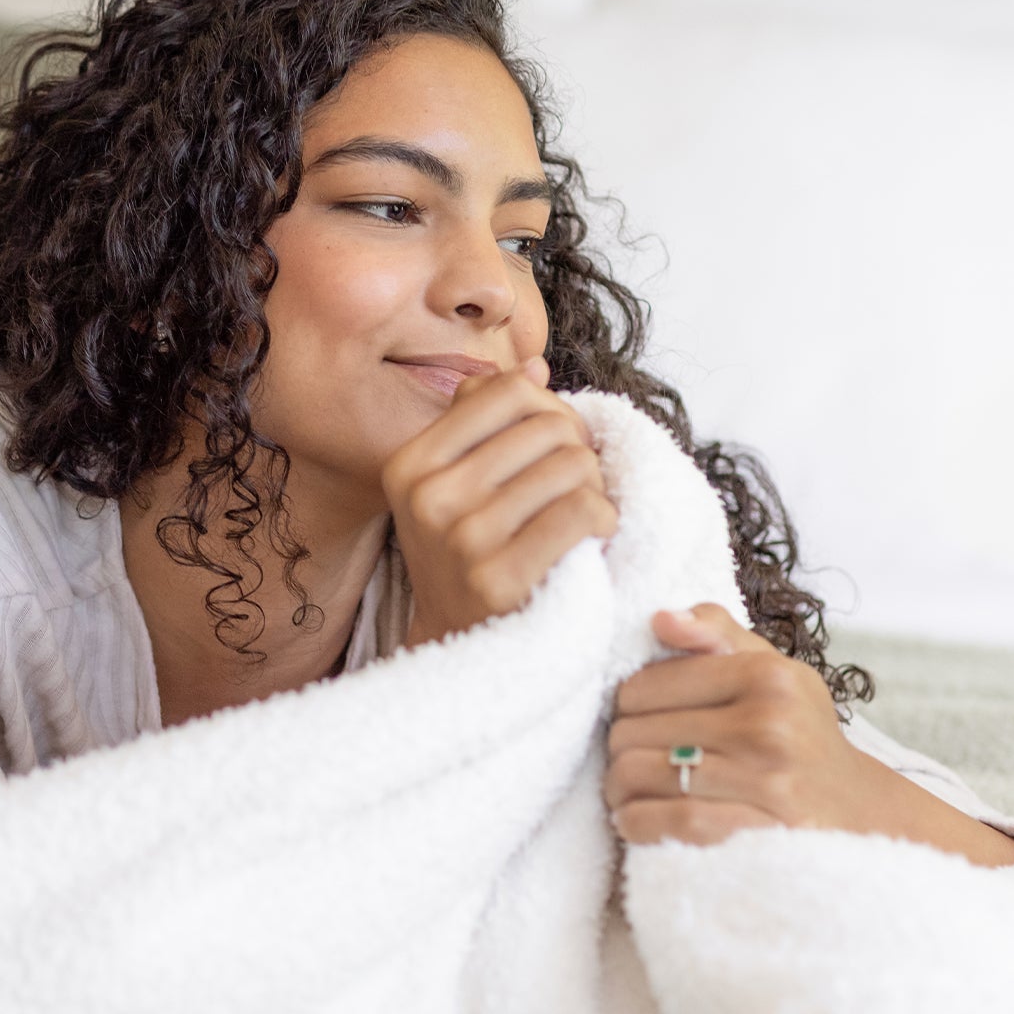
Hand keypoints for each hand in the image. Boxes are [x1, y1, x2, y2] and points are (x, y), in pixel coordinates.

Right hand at [382, 357, 617, 647]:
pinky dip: (602, 521)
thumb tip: (535, 366)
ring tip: (582, 515)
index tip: (554, 446)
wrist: (457, 648)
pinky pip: (582, 512)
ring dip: (594, 489)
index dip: (549, 410)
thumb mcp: (452, 485)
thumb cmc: (466, 556)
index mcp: (411, 463)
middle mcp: (428, 497)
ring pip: (572, 466)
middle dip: (578, 452)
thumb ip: (485, 421)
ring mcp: (461, 539)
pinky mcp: (499, 580)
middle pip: (548, 426)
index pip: (508, 391)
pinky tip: (592, 538)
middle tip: (576, 486)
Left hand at [603, 605, 1013, 865]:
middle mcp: (769, 725)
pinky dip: (636, 823)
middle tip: (629, 759)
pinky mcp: (758, 832)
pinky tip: (638, 821)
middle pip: (631, 732)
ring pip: (638, 775)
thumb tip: (661, 618)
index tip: (638, 720)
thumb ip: (715, 632)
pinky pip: (666, 821)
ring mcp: (766, 781)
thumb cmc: (799, 734)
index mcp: (766, 676)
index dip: (626, 706)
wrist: (860, 812)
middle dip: (619, 749)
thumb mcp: (771, 670)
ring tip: (627, 791)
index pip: (642, 685)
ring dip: (617, 789)